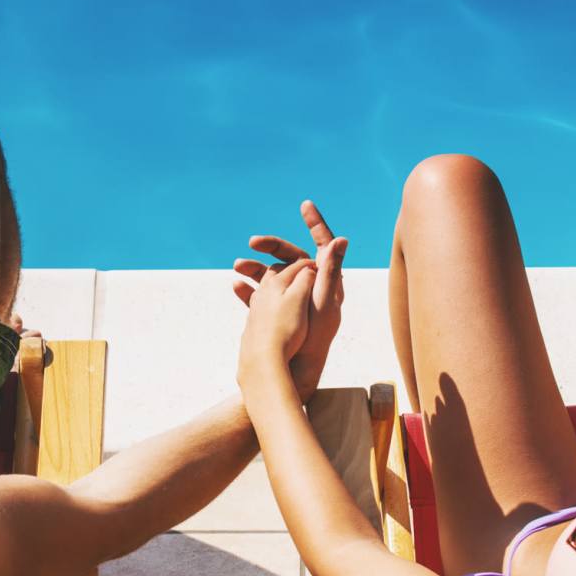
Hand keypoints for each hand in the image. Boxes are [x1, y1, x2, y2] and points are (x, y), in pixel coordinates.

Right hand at [233, 200, 347, 401]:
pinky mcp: (278, 315)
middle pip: (291, 258)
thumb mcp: (323, 302)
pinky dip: (249, 289)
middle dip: (271, 248)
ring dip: (254, 268)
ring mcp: (293, 302)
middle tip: (252, 241)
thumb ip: (329, 271)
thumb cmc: (312, 339)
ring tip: (236, 266)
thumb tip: (340, 238)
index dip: (316, 224)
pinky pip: (262, 296)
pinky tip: (235, 284)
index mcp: (327, 283)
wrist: (295, 370)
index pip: (323, 245)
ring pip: (273, 276)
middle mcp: (310, 289)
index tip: (305, 205)